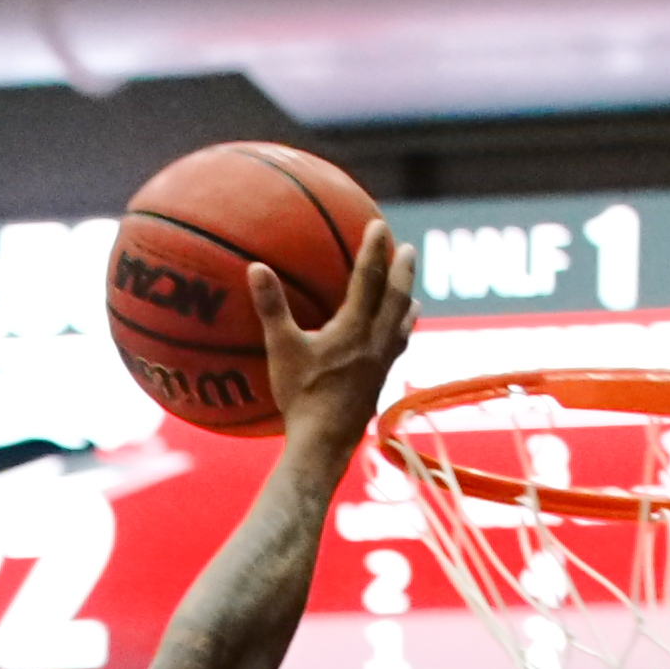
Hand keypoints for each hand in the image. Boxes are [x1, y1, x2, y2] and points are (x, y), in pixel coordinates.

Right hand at [255, 221, 416, 442]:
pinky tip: (395, 341)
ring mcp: (381, 365)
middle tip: (409, 249)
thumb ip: (272, 307)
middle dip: (404, 272)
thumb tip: (256, 267)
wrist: (324, 442)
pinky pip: (396, 350)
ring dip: (408, 305)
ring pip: (402, 326)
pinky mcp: (379, 384)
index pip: (369, 280)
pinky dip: (400, 336)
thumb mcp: (281, 349)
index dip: (373, 250)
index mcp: (353, 329)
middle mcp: (375, 343)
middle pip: (396, 299)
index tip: (379, 226)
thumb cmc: (301, 397)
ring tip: (413, 296)